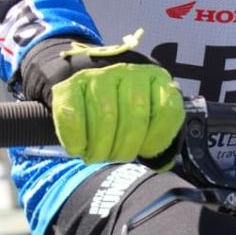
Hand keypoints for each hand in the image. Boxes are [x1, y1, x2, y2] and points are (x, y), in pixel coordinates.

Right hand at [20, 30, 184, 165]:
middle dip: (124, 149)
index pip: (167, 110)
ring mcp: (97, 76)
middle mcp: (128, 71)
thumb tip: (162, 163)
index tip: (144, 150)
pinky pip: (72, 116)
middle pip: (134, 118)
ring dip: (100, 147)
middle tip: (114, 157)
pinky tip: (77, 148)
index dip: (157, 138)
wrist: (83, 93)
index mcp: (155, 78)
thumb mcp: (147, 118)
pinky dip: (76, 139)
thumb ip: (157, 134)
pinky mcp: (68, 86)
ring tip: (96, 155)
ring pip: (105, 116)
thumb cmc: (121, 112)